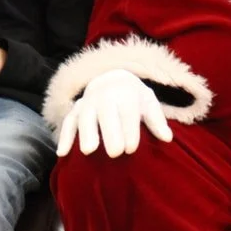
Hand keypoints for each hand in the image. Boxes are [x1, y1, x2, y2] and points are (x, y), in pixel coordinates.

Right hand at [56, 69, 172, 158]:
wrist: (111, 77)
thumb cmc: (134, 97)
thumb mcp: (148, 102)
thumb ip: (157, 120)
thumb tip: (167, 138)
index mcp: (125, 92)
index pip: (127, 112)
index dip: (129, 130)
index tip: (131, 150)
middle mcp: (105, 95)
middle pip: (106, 114)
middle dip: (110, 133)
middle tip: (114, 154)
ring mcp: (88, 101)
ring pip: (85, 116)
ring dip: (86, 133)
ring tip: (88, 151)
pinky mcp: (76, 109)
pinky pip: (68, 121)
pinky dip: (64, 136)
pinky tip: (62, 153)